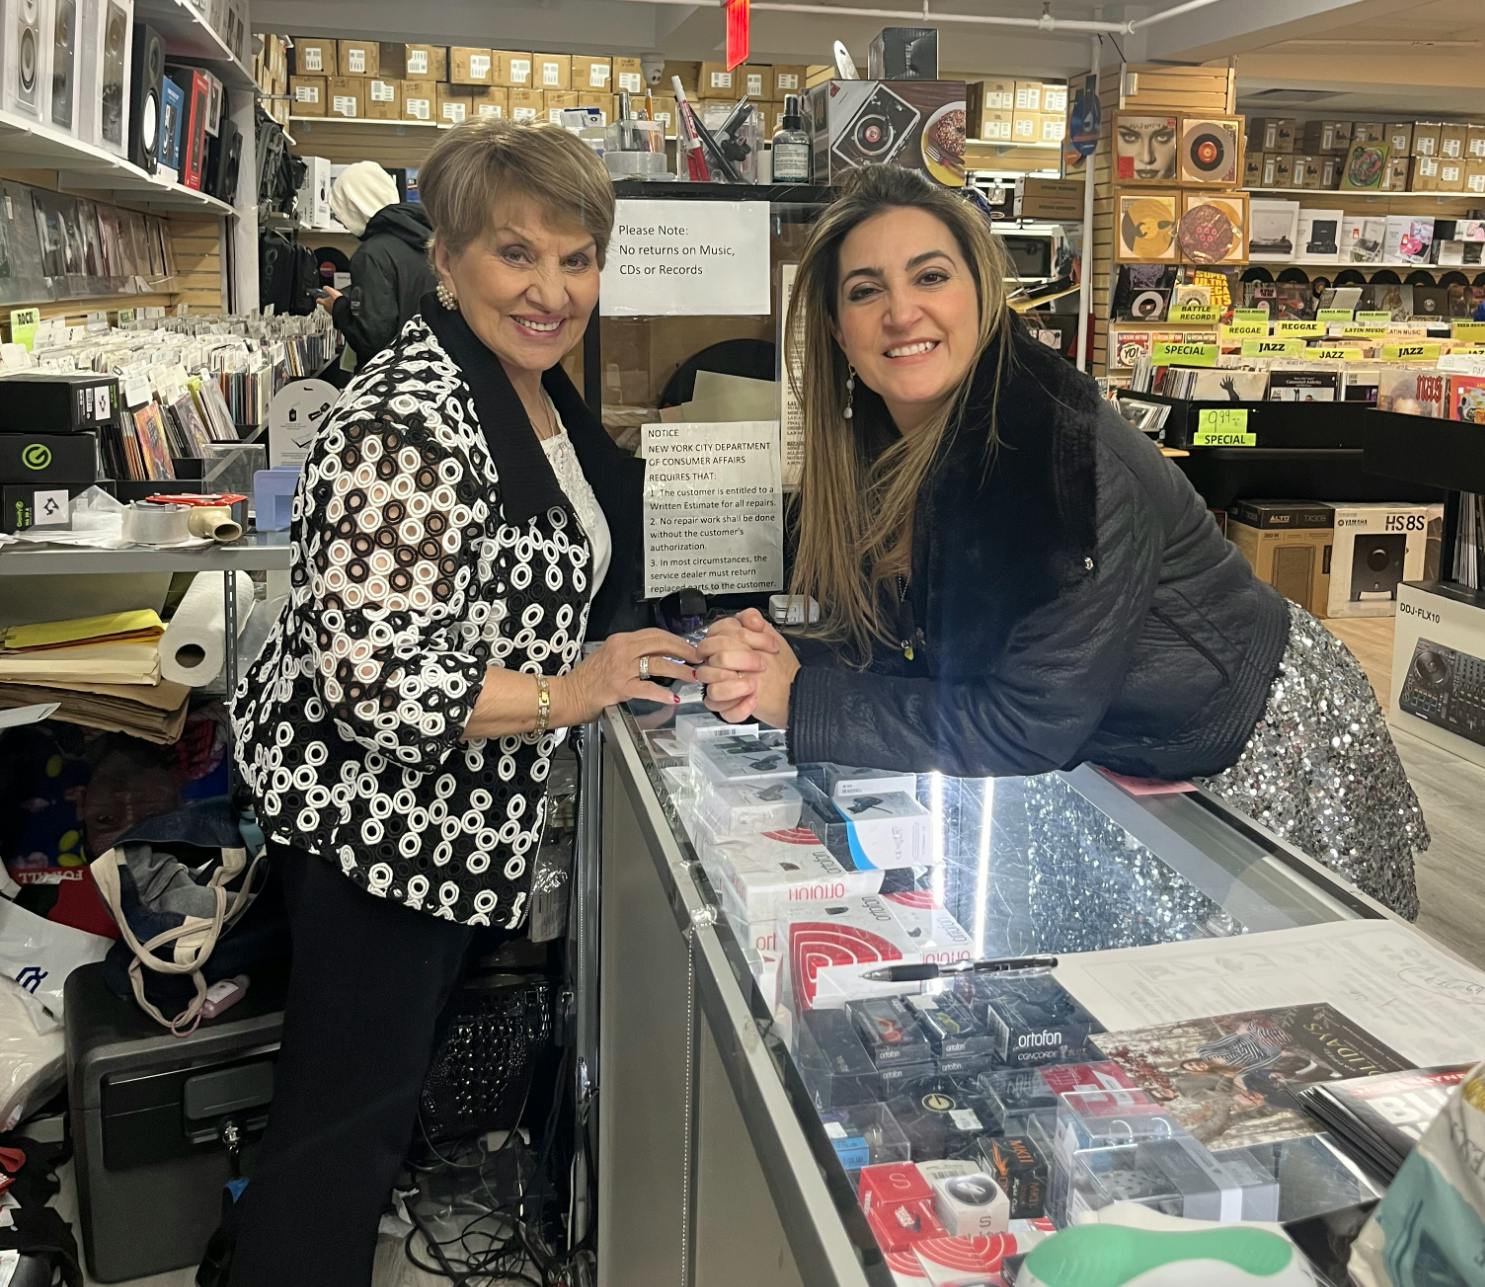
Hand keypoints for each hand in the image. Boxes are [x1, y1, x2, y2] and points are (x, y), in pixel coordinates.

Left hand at [316, 287, 341, 312]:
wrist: (344, 309)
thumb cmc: (337, 301)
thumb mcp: (332, 291)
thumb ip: (327, 289)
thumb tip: (324, 288)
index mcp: (324, 302)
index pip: (318, 300)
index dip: (319, 298)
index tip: (319, 298)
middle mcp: (326, 308)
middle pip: (324, 304)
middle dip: (327, 302)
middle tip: (331, 299)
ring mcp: (331, 312)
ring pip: (329, 307)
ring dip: (332, 305)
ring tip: (337, 302)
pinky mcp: (335, 314)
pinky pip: (334, 310)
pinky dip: (336, 308)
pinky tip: (340, 306)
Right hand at [552, 628, 700, 724]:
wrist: (568, 693)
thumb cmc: (587, 679)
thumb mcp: (609, 656)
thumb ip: (631, 652)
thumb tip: (656, 654)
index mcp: (621, 640)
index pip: (655, 633)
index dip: (675, 639)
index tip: (688, 646)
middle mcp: (622, 650)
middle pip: (661, 644)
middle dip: (683, 650)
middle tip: (698, 658)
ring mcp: (621, 668)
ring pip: (658, 664)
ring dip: (679, 670)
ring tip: (692, 676)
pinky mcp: (619, 687)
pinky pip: (646, 688)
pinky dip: (661, 694)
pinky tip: (672, 698)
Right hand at [696, 608, 799, 727]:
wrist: (793, 691)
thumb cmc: (780, 667)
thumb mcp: (772, 638)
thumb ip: (757, 623)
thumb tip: (751, 619)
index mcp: (727, 646)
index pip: (717, 633)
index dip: (742, 636)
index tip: (767, 644)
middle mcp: (720, 666)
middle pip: (714, 658)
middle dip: (740, 659)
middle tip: (761, 664)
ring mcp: (720, 686)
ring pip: (712, 688)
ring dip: (735, 686)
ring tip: (754, 685)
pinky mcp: (725, 707)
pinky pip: (721, 710)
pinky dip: (738, 707)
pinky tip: (752, 700)